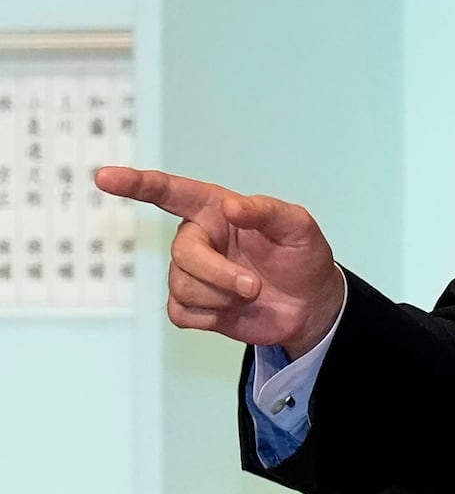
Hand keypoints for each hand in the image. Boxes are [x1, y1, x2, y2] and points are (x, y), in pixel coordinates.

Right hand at [95, 166, 343, 359]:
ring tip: (251, 293)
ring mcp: (191, 273)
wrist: (310, 305)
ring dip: (221, 296)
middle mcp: (198, 238)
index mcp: (216, 210)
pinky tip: (232, 310)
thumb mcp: (299, 227)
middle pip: (182, 254)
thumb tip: (232, 207)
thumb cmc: (302, 257)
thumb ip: (268, 211)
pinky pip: (180, 312)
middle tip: (254, 286)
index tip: (105, 177)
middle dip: (217, 273)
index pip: (170, 192)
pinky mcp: (191, 306)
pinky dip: (211, 316)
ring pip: (181, 286)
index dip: (137, 184)